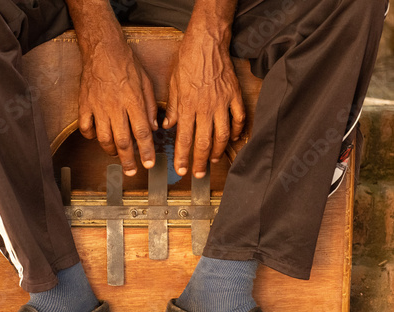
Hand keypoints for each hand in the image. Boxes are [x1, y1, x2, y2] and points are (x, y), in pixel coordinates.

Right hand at [77, 39, 157, 175]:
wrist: (102, 49)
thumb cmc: (127, 64)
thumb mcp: (146, 82)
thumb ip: (151, 106)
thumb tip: (155, 127)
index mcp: (133, 101)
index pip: (142, 132)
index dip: (146, 151)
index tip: (149, 164)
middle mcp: (116, 107)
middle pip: (123, 141)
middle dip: (128, 160)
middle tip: (131, 171)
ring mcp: (98, 107)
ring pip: (104, 138)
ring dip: (111, 151)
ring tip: (117, 154)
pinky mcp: (84, 105)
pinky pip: (86, 128)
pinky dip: (91, 136)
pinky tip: (97, 137)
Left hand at [165, 27, 244, 177]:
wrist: (207, 43)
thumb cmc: (188, 62)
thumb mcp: (173, 85)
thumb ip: (172, 108)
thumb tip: (167, 126)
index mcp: (188, 107)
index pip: (184, 138)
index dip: (183, 157)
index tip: (181, 170)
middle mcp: (205, 109)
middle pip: (203, 142)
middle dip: (199, 161)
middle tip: (198, 174)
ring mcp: (222, 103)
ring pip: (222, 135)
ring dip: (218, 151)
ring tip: (213, 161)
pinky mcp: (234, 96)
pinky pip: (239, 118)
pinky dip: (237, 130)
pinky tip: (233, 139)